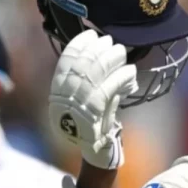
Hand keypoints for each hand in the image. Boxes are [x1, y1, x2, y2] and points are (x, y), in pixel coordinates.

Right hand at [48, 30, 138, 168]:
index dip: (77, 46)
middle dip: (96, 50)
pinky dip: (120, 78)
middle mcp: (62, 101)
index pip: (64, 64)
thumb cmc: (95, 123)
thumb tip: (104, 54)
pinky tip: (130, 72)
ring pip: (93, 76)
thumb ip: (93, 80)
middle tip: (110, 42)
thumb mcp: (90, 98)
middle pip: (79, 67)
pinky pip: (107, 90)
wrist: (95, 152)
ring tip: (121, 52)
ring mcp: (75, 109)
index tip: (90, 35)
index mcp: (57, 94)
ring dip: (109, 60)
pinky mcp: (92, 117)